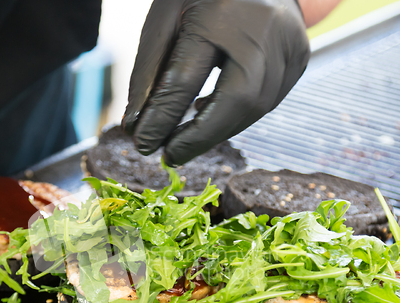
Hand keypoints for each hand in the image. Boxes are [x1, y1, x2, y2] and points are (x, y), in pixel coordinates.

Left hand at [122, 0, 309, 165]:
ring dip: (217, 132)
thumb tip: (137, 127)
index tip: (144, 145)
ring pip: (255, 109)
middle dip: (200, 138)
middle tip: (171, 156)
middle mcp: (264, 29)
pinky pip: (267, 103)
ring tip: (186, 139)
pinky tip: (213, 116)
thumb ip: (148, 73)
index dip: (162, 119)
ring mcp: (289, 44)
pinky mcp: (299, 58)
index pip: (186, 79)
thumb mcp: (165, 19)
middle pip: (236, 102)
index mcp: (221, 12)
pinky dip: (236, 118)